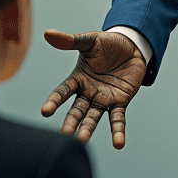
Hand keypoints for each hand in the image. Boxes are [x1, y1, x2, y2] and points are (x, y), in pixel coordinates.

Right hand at [41, 30, 146, 147]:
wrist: (131, 46)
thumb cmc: (107, 44)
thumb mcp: (89, 40)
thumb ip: (71, 41)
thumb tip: (48, 33)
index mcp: (77, 79)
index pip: (63, 91)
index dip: (54, 101)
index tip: (45, 111)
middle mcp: (88, 92)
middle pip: (76, 110)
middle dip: (71, 122)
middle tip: (65, 135)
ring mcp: (103, 99)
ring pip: (93, 117)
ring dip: (88, 129)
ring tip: (81, 142)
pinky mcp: (120, 101)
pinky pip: (118, 118)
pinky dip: (118, 131)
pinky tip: (118, 144)